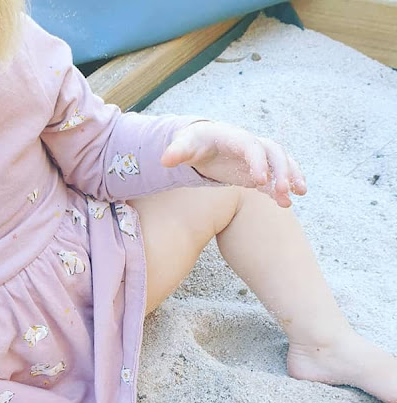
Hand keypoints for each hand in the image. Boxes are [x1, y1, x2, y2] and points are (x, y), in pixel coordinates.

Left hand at [162, 120, 306, 207]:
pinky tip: (287, 203)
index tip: (260, 181)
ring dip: (292, 176)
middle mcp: (251, 144)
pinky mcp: (258, 170)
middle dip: (282, 170)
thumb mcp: (184, 145)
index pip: (251, 146)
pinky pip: (275, 177)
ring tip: (298, 195)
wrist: (201, 144)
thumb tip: (164, 160)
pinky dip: (282, 188)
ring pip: (281, 162)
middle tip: (285, 191)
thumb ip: (177, 152)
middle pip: (274, 152)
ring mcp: (257, 157)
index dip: (257, 162)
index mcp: (234, 137)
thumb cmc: (193, 143)